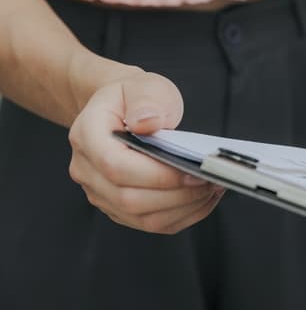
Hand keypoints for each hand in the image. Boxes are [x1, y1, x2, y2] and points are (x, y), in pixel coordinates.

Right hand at [68, 72, 223, 233]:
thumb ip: (146, 102)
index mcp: (87, 136)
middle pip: (130, 199)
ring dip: (184, 208)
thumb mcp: (143, 86)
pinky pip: (152, 222)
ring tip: (214, 188)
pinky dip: (183, 215)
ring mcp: (100, 193)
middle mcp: (86, 170)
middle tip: (213, 180)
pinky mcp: (118, 208)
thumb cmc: (134, 98)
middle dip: (178, 195)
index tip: (194, 171)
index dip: (157, 175)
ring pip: (143, 218)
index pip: (117, 168)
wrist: (122, 109)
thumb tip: (148, 123)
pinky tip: (204, 198)